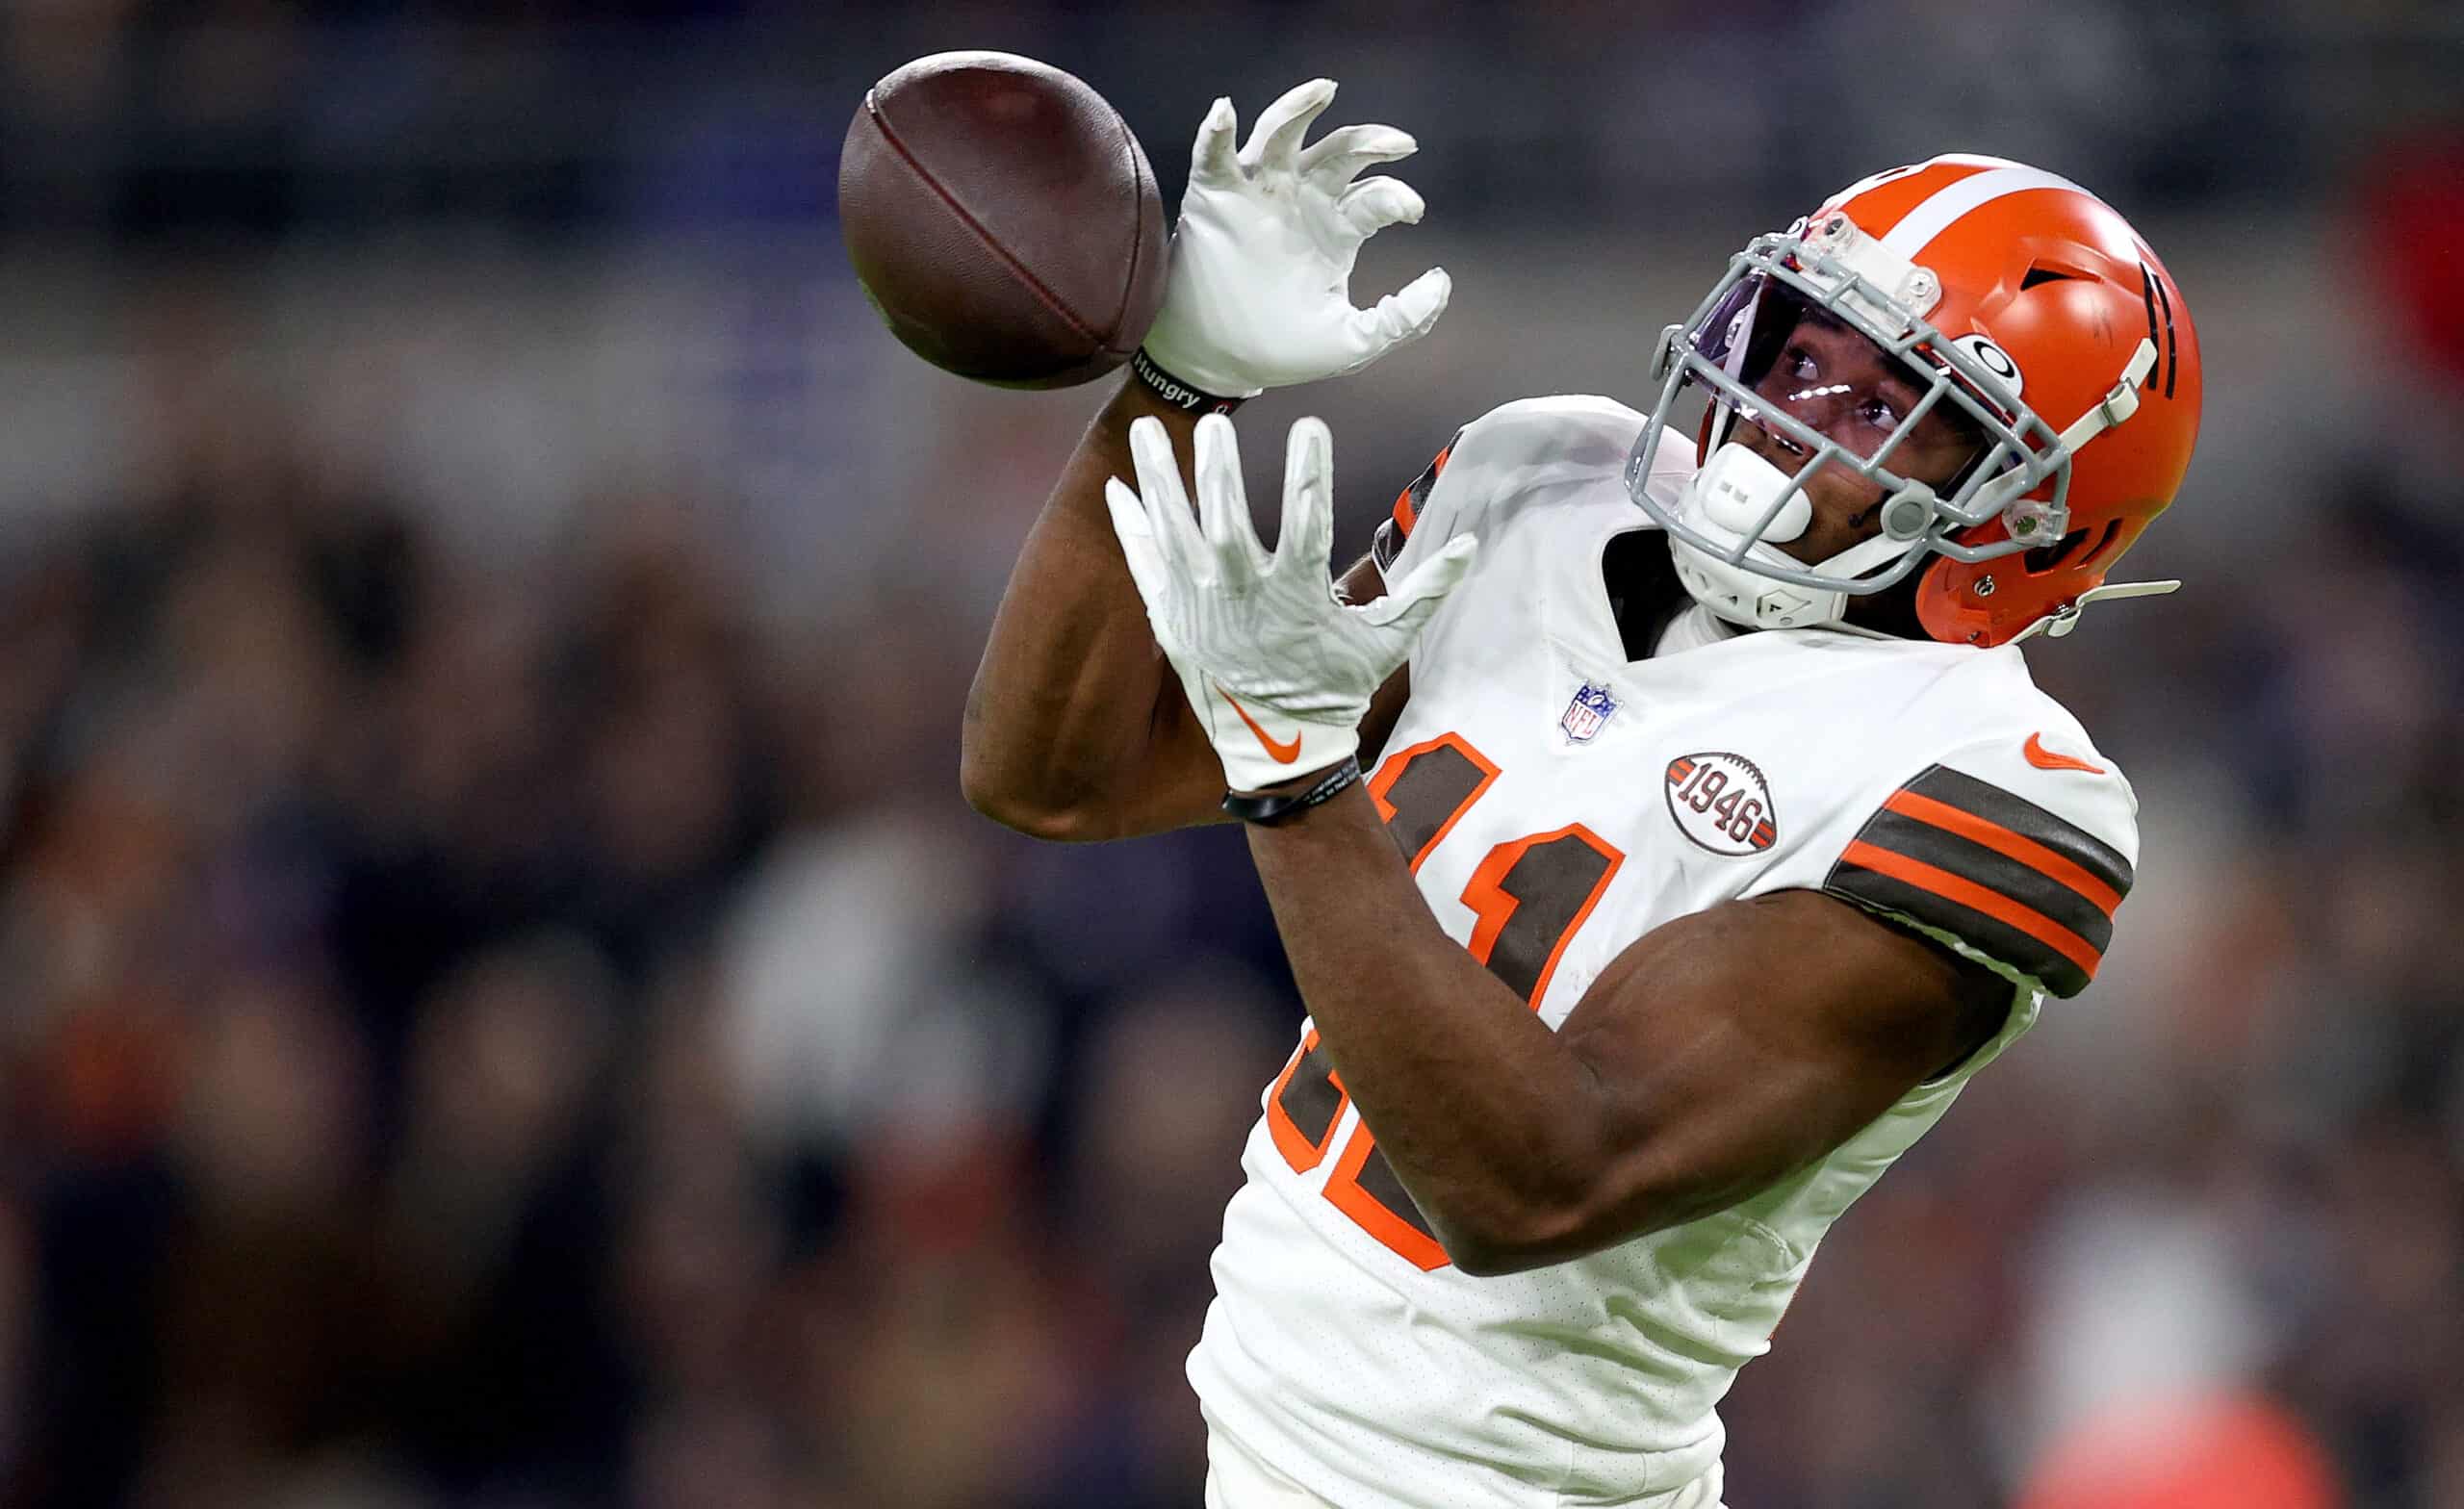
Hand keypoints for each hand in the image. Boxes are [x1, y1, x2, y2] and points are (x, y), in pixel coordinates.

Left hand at [1104, 413, 1477, 791]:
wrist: (1278, 746)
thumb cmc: (1334, 686)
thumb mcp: (1386, 642)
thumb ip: (1425, 591)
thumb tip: (1470, 546)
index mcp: (1297, 598)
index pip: (1309, 522)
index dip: (1311, 471)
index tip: (1313, 425)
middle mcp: (1242, 600)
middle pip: (1225, 525)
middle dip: (1218, 474)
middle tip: (1213, 425)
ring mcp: (1200, 609)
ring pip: (1173, 535)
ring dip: (1159, 482)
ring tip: (1143, 431)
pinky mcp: (1173, 620)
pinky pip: (1144, 567)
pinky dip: (1130, 528)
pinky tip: (1117, 489)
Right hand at [1140, 79, 1451, 398]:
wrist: (1218, 365)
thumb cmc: (1282, 350)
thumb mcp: (1352, 341)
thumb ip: (1401, 320)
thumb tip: (1440, 283)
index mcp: (1337, 229)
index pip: (1375, 194)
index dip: (1399, 197)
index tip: (1414, 211)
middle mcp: (1302, 201)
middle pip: (1341, 151)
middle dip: (1372, 141)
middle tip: (1401, 144)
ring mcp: (1259, 194)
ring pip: (1283, 134)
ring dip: (1301, 108)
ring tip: (1325, 91)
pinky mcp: (1216, 197)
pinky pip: (1214, 154)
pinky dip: (1217, 130)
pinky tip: (1225, 111)